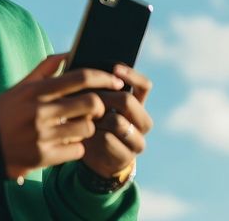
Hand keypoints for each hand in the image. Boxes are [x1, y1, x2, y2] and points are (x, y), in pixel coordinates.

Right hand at [0, 53, 124, 181]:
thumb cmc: (5, 110)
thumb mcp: (22, 85)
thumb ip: (46, 68)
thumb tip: (69, 52)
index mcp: (37, 90)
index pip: (79, 77)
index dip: (102, 77)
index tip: (115, 79)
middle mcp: (41, 111)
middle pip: (90, 103)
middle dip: (100, 104)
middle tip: (99, 107)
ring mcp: (43, 135)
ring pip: (87, 128)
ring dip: (89, 126)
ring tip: (80, 125)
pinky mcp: (44, 157)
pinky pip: (77, 150)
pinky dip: (78, 146)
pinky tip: (69, 142)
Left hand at [80, 64, 153, 179]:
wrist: (95, 156)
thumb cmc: (95, 121)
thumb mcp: (98, 103)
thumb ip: (100, 88)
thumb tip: (91, 73)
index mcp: (138, 104)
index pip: (144, 86)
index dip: (131, 75)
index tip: (114, 70)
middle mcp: (143, 122)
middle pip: (128, 101)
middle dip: (104, 96)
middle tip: (87, 97)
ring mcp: (137, 142)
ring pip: (117, 121)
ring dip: (97, 118)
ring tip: (84, 118)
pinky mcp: (126, 158)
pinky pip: (107, 140)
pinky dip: (93, 135)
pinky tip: (86, 135)